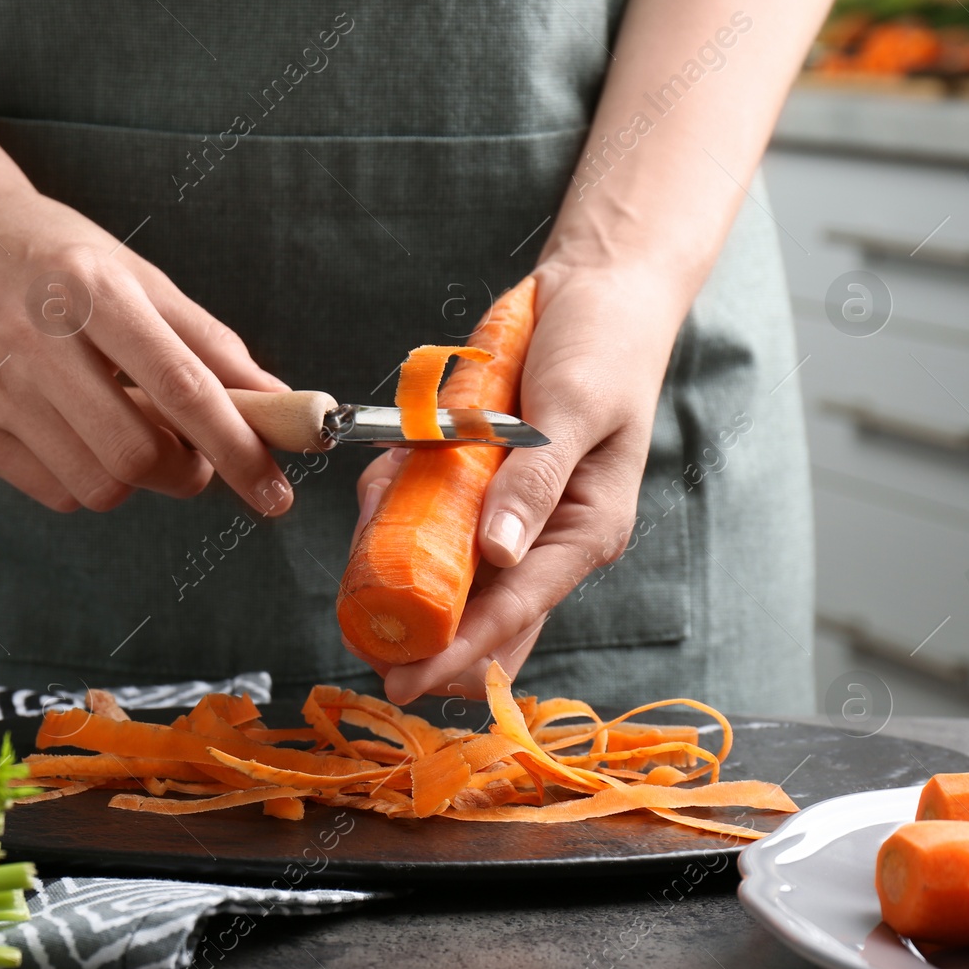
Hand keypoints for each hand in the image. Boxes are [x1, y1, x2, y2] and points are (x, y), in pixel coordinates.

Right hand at [0, 184, 294, 514]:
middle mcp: (36, 340)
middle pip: (137, 456)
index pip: (182, 389)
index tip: (275, 493)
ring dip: (139, 480)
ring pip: (97, 486)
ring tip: (132, 430)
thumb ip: (211, 345)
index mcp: (94, 291)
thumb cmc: (61, 259)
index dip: (238, 448)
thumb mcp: (140, 278)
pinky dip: (89, 478)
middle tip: (194, 454)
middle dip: (188, 474)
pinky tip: (80, 432)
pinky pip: (56, 492)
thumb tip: (280, 405)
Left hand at [344, 261, 688, 702]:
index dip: (457, 652)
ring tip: (380, 503)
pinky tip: (389, 474)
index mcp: (584, 531)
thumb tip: (500, 554)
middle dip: (420, 630)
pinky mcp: (480, 484)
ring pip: (444, 570)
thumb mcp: (576, 406)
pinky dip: (397, 504)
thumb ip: (536, 478)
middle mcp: (544, 535)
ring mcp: (508, 512)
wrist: (596, 286)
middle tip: (363, 639)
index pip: (516, 611)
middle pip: (479, 616)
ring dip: (399, 555)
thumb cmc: (605, 346)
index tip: (404, 681)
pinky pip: (428, 513)